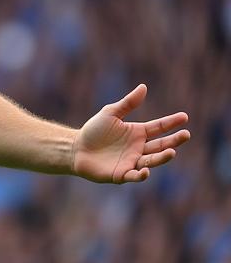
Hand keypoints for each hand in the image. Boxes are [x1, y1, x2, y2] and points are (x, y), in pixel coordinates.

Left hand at [72, 84, 189, 184]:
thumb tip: (144, 87)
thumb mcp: (110, 113)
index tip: (184, 117)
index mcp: (137, 133)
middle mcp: (138, 148)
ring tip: (172, 152)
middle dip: (174, 141)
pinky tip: (146, 170)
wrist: (75, 148)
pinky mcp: (121, 174)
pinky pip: (134, 176)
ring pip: (152, 161)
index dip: (171, 123)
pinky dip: (142, 175)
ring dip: (162, 157)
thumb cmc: (94, 131)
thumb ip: (128, 103)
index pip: (158, 127)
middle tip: (186, 135)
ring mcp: (132, 162)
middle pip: (161, 145)